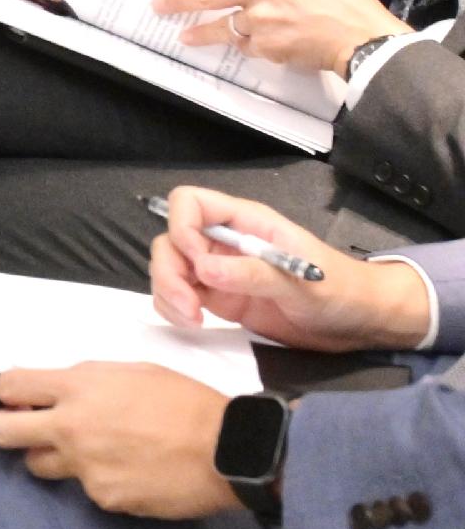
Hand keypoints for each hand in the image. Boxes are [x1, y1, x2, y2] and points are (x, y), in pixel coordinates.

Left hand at [0, 361, 238, 518]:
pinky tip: (131, 472)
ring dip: (54, 458)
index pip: (9, 386)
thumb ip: (86, 381)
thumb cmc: (187, 405)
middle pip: (1, 432)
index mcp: (77, 388)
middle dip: (8, 429)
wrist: (229, 449)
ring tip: (91, 452)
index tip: (20, 399)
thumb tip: (59, 391)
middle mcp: (71, 427)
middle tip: (28, 430)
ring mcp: (85, 467)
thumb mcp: (132, 372)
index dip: (11, 393)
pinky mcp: (104, 498)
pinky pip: (87, 490)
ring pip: (39, 466)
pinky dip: (101, 481)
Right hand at [150, 185, 437, 353]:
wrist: (359, 323)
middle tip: (189, 306)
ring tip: (192, 320)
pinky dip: (174, 309)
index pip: (190, 203)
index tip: (195, 263)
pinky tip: (194, 324)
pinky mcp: (218, 299)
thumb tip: (202, 271)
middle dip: (169, 271)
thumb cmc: (339, 291)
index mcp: (245, 224)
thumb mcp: (301, 281)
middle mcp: (224, 243)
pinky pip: (179, 296)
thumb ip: (254, 274)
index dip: (181, 227)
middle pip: (171, 240)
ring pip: (170, 269)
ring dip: (168, 293)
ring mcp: (219, 271)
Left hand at [157, 0, 405, 77]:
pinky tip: (267, 48)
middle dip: (178, 1)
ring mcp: (258, 20)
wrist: (364, 38)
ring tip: (187, 37)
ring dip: (207, 34)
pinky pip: (248, 47)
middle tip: (158, 5)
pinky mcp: (263, 46)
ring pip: (227, 28)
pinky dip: (252, 48)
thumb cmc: (347, 4)